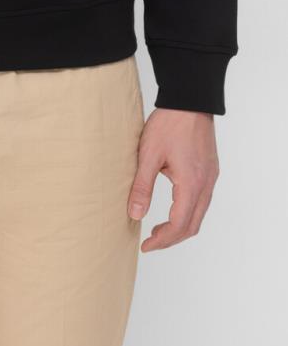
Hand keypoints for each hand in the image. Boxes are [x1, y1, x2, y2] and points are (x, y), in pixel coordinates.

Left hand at [127, 108, 218, 250]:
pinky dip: (188, 212)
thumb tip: (135, 215)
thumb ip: (142, 186)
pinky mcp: (210, 170)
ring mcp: (211, 177)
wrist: (189, 100)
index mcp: (191, 183)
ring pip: (199, 214)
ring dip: (180, 227)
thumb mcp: (149, 154)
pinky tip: (172, 208)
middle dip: (171, 238)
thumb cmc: (168, 124)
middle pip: (192, 225)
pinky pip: (202, 201)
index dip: (162, 240)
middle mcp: (206, 184)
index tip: (145, 246)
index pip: (179, 225)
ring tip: (159, 229)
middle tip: (150, 242)